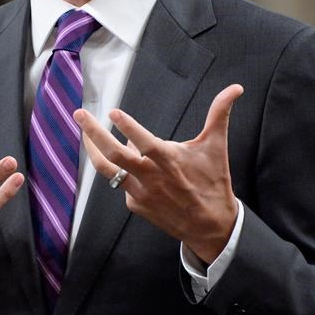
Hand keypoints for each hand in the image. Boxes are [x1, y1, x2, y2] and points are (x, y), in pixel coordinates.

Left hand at [75, 84, 243, 264]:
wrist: (210, 226)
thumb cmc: (213, 182)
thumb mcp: (215, 146)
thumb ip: (219, 115)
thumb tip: (235, 89)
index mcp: (168, 160)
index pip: (144, 142)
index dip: (128, 127)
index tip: (113, 112)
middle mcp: (150, 176)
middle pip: (114, 155)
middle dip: (93, 133)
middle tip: (79, 115)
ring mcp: (140, 193)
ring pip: (108, 171)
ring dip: (93, 151)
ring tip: (84, 134)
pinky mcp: (136, 205)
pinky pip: (122, 184)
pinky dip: (120, 170)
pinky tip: (124, 162)